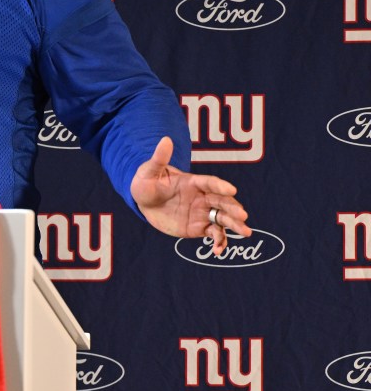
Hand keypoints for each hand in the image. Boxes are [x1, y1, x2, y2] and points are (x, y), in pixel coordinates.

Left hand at [130, 137, 251, 254]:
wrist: (144, 202)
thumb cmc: (146, 183)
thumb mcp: (149, 171)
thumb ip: (159, 159)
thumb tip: (165, 139)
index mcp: (193, 182)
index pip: (210, 183)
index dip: (220, 186)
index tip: (231, 190)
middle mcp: (202, 197)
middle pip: (222, 202)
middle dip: (233, 208)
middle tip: (243, 216)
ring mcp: (202, 212)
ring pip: (223, 219)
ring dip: (234, 225)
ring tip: (246, 232)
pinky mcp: (199, 227)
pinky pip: (213, 235)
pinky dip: (219, 242)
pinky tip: (218, 251)